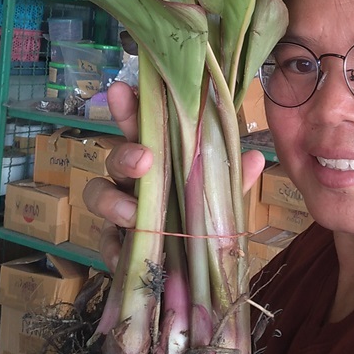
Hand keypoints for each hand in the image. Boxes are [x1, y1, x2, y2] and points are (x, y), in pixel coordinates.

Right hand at [83, 80, 265, 270]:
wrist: (188, 264)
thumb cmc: (198, 214)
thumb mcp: (219, 194)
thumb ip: (231, 178)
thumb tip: (255, 158)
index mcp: (157, 156)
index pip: (140, 126)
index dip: (128, 107)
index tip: (121, 89)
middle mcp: (133, 178)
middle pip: (116, 155)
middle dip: (125, 154)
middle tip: (143, 159)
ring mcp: (119, 208)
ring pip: (98, 193)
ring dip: (112, 200)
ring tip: (133, 214)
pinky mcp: (114, 241)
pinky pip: (103, 241)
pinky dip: (110, 248)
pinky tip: (120, 254)